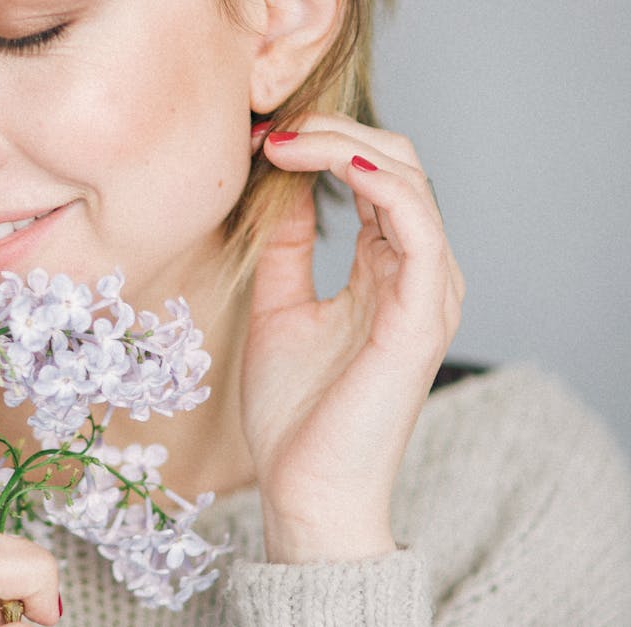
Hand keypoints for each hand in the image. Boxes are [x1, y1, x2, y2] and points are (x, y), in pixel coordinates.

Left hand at [241, 115, 463, 563]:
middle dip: (336, 133)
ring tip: (290, 138)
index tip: (261, 138)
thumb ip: (283, 248)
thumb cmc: (294, 412)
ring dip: (351, 147)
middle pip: (399, 168)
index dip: (323, 146)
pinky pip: (419, 230)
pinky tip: (340, 164)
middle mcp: (416, 275)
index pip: (373, 180)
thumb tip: (276, 185)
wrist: (304, 487)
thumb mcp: (276, 308)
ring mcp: (427, 295)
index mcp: (384, 272)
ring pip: (411, 185)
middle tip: (274, 127)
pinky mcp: (423, 317)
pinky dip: (384, 186)